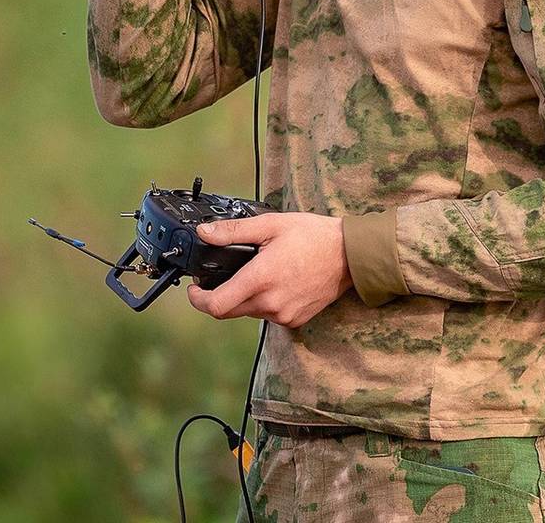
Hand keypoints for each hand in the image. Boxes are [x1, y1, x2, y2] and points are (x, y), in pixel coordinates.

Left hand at [186, 212, 351, 328]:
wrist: (349, 255)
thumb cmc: (313, 237)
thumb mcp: (270, 225)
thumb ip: (233, 231)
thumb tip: (205, 233)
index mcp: (260, 279)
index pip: (216, 305)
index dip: (198, 300)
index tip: (195, 290)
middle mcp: (270, 302)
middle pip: (228, 311)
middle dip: (219, 296)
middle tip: (221, 277)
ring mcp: (284, 315)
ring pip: (248, 313)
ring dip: (244, 298)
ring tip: (257, 274)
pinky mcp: (295, 320)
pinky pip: (268, 316)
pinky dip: (264, 303)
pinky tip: (276, 284)